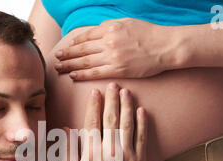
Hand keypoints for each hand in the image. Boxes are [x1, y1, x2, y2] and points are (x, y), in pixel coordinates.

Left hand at [54, 18, 183, 79]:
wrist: (165, 46)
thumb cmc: (149, 34)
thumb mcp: (128, 22)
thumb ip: (111, 27)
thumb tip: (98, 31)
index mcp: (110, 28)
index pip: (86, 36)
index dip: (74, 43)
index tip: (66, 47)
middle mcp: (108, 41)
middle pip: (81, 49)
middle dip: (67, 54)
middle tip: (57, 58)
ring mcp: (112, 56)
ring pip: (85, 61)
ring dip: (69, 64)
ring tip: (59, 68)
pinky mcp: (117, 69)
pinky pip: (95, 72)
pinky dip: (82, 74)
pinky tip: (73, 75)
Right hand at [62, 82, 147, 160]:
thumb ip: (68, 150)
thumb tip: (66, 129)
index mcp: (91, 152)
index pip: (93, 122)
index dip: (94, 105)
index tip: (95, 92)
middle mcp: (109, 150)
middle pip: (111, 119)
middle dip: (112, 99)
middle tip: (113, 84)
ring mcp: (126, 154)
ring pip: (127, 124)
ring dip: (127, 106)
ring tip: (126, 92)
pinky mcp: (139, 160)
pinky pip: (142, 137)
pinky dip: (142, 123)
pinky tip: (141, 111)